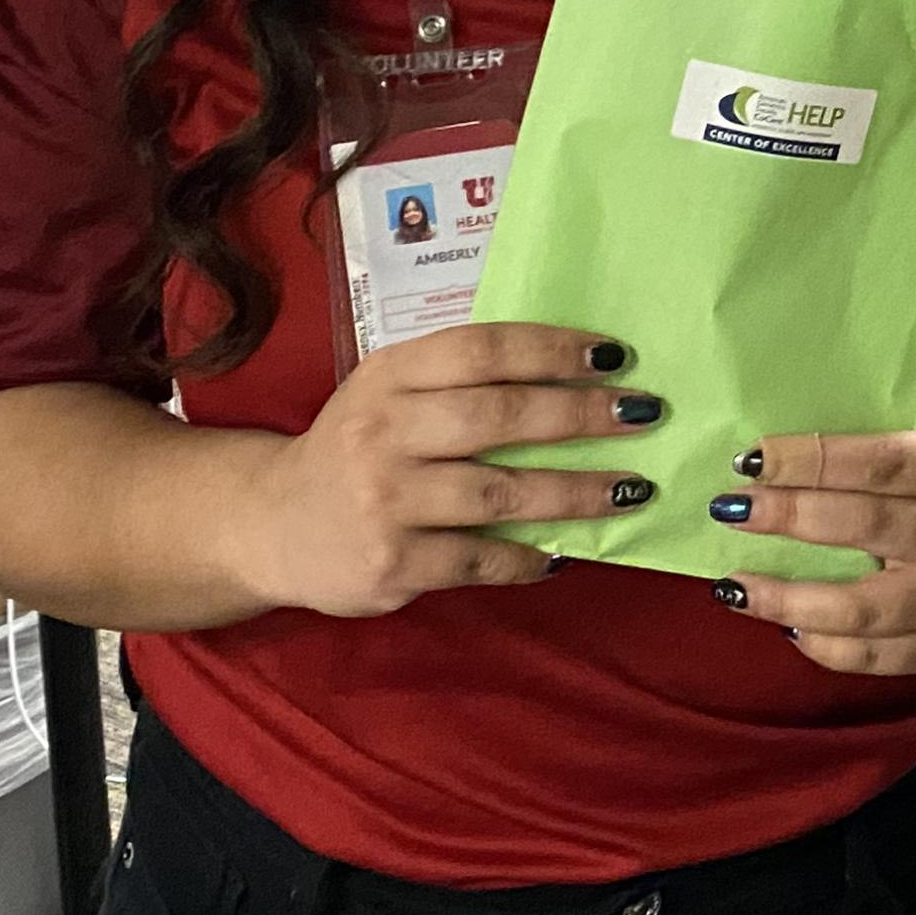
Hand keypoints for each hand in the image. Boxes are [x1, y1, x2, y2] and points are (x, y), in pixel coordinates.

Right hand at [232, 324, 654, 619]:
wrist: (271, 525)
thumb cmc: (357, 446)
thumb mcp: (388, 392)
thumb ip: (457, 378)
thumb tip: (574, 370)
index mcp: (389, 375)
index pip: (484, 350)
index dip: (554, 350)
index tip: (616, 356)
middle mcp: (383, 432)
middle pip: (501, 417)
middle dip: (582, 415)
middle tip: (644, 414)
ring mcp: (385, 502)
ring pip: (501, 495)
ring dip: (575, 492)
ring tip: (631, 489)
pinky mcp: (390, 565)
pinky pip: (479, 561)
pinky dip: (528, 558)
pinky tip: (562, 553)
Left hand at [709, 431, 915, 675]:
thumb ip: (860, 455)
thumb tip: (766, 469)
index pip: (877, 462)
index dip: (809, 460)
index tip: (750, 462)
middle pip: (866, 527)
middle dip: (788, 519)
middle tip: (731, 512)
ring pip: (863, 609)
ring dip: (788, 599)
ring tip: (737, 587)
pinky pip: (874, 656)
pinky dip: (824, 645)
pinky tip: (788, 625)